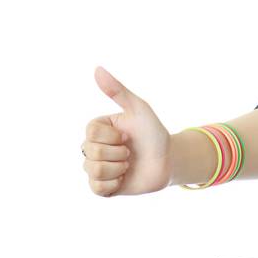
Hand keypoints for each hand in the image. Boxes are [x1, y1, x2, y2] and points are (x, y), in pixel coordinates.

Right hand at [82, 66, 171, 195]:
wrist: (167, 161)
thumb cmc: (153, 133)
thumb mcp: (138, 109)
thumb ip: (118, 90)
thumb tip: (97, 69)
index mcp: (98, 129)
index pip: (90, 133)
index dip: (112, 137)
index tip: (127, 136)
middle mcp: (94, 147)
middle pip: (91, 152)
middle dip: (117, 153)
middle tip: (130, 153)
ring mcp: (98, 168)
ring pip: (93, 170)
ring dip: (117, 168)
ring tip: (127, 165)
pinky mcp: (103, 187)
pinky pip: (96, 189)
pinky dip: (113, 184)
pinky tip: (123, 179)